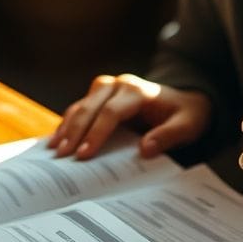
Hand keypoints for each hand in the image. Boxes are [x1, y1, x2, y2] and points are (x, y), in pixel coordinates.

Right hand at [50, 74, 211, 159]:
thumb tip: (145, 149)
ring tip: (54, 150)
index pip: (111, 112)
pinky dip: (67, 125)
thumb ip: (169, 136)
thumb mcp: (187, 126)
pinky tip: (56, 141)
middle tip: (62, 155)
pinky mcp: (99, 98)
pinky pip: (79, 110)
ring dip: (66, 128)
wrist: (183, 102)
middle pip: (90, 107)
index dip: (97, 133)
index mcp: (138, 91)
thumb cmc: (185, 115)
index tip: (84, 155)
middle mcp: (118, 85)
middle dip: (75, 131)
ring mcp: (106, 89)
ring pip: (80, 106)